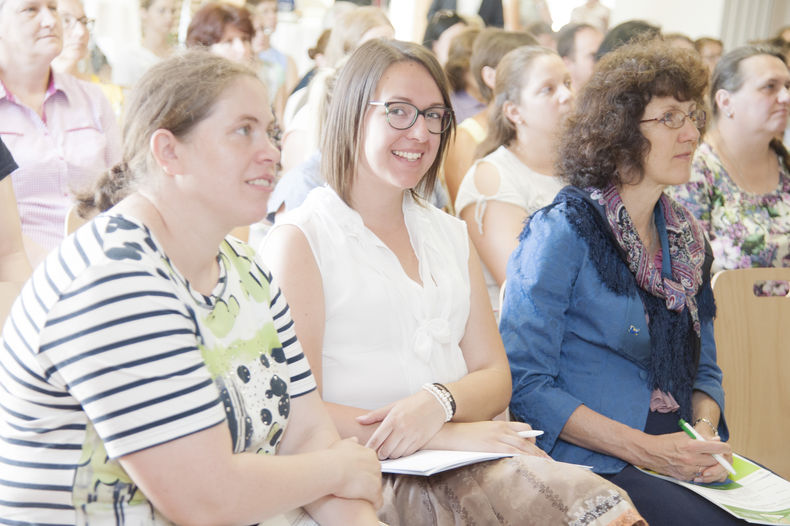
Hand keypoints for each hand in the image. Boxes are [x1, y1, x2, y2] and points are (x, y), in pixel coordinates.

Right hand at [329, 437, 382, 507]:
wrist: (333, 469)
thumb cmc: (334, 457)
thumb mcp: (342, 444)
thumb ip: (351, 442)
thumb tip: (355, 439)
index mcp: (370, 454)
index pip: (371, 464)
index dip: (363, 472)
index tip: (354, 476)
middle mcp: (376, 465)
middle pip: (375, 476)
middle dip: (367, 482)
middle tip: (355, 488)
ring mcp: (377, 478)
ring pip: (376, 489)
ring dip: (369, 493)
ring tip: (358, 498)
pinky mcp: (375, 492)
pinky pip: (378, 501)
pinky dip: (373, 504)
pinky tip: (366, 505)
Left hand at [356, 390, 445, 458]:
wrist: (436, 402)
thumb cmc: (413, 403)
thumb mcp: (393, 406)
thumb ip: (375, 415)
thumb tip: (358, 420)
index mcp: (392, 419)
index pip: (376, 440)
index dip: (369, 448)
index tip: (366, 451)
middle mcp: (401, 429)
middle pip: (385, 450)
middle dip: (380, 454)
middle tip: (378, 453)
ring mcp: (411, 436)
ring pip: (395, 454)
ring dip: (390, 455)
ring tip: (389, 451)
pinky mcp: (420, 441)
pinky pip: (407, 454)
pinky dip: (401, 454)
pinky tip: (399, 449)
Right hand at [432, 421, 550, 458]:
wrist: (449, 432)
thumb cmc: (464, 434)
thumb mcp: (483, 430)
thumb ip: (496, 434)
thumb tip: (505, 444)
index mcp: (500, 424)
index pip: (524, 428)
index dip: (533, 438)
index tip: (540, 448)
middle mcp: (502, 429)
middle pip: (527, 439)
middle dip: (539, 451)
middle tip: (550, 461)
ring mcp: (498, 437)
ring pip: (523, 447)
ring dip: (536, 456)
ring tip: (546, 465)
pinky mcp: (492, 446)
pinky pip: (513, 452)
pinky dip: (524, 458)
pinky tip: (530, 464)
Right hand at [639, 431, 731, 482]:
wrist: (649, 452)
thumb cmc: (665, 442)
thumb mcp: (684, 435)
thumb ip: (702, 437)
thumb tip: (717, 440)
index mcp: (691, 445)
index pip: (716, 448)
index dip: (724, 448)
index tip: (725, 447)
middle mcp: (690, 458)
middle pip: (716, 461)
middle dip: (717, 457)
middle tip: (716, 454)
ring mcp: (688, 469)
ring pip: (709, 470)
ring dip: (710, 466)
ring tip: (704, 460)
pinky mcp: (684, 477)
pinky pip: (699, 476)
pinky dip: (700, 471)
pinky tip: (694, 465)